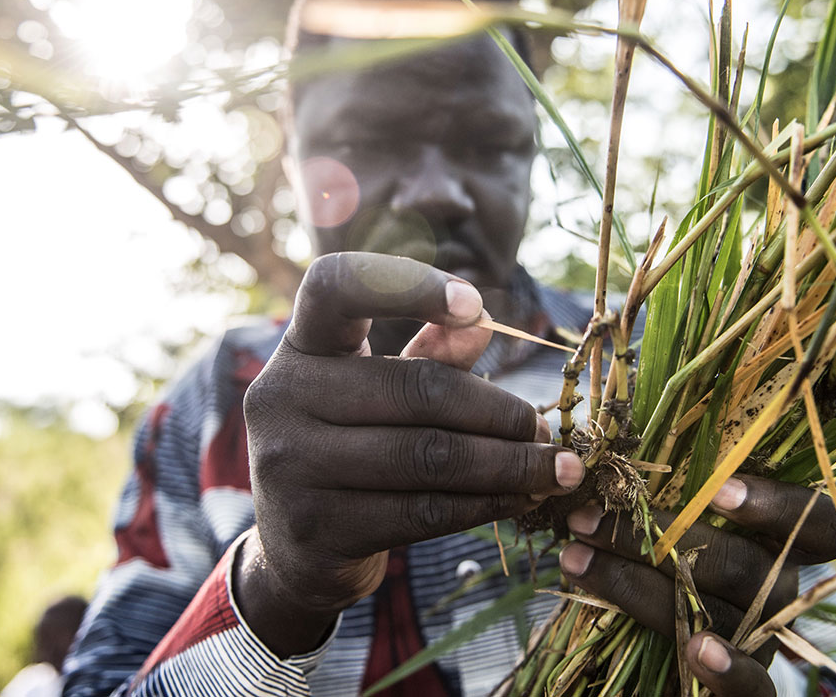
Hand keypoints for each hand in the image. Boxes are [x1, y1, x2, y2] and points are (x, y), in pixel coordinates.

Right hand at [235, 253, 585, 655]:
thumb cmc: (347, 448)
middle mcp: (281, 398)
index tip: (476, 305)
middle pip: (416, 389)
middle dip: (497, 410)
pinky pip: (424, 511)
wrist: (293, 550)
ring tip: (553, 468)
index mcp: (299, 347)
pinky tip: (520, 500)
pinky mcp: (319, 529)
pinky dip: (485, 504)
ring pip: (430, 456)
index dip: (408, 284)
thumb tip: (484, 325)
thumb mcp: (375, 390)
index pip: (336, 286)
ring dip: (507, 464)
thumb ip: (426, 355)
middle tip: (542, 427)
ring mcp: (291, 467)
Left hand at [559, 475, 835, 696]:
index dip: (780, 504)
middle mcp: (778, 590)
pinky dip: (729, 669)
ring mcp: (766, 642)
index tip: (721, 490)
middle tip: (586, 518)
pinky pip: (755, 686)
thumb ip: (660, 495)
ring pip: (720, 610)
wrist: (645, 664)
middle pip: (743, 561)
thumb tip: (606, 456)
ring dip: (636, 584)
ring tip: (575, 560)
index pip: (817, 521)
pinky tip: (697, 652)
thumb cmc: (656, 570)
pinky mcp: (752, 690)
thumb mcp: (665, 526)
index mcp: (775, 544)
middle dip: (653, 534)